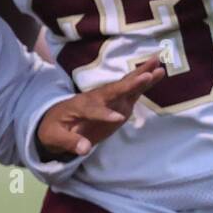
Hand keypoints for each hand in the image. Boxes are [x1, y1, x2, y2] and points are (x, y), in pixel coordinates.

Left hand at [37, 55, 165, 158]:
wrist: (56, 119)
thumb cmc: (53, 129)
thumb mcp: (54, 138)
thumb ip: (69, 142)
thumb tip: (84, 149)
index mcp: (78, 107)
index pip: (92, 110)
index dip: (103, 114)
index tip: (117, 118)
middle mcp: (95, 98)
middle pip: (112, 90)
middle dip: (129, 84)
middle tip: (146, 75)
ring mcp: (107, 98)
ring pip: (125, 85)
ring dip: (141, 75)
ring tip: (158, 63)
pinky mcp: (117, 101)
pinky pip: (132, 90)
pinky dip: (145, 81)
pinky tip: (158, 71)